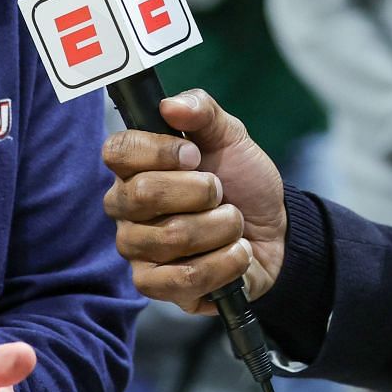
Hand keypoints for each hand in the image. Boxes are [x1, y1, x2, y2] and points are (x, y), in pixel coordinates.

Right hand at [102, 89, 286, 311]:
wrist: (274, 230)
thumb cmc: (242, 181)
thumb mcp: (231, 136)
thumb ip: (203, 111)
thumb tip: (171, 105)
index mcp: (135, 166)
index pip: (117, 151)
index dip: (158, 151)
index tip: (195, 155)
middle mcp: (127, 209)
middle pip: (141, 195)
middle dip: (201, 190)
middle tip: (222, 191)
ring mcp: (138, 250)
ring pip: (170, 238)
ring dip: (221, 227)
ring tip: (234, 223)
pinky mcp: (158, 286)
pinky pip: (183, 279)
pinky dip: (224, 263)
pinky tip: (236, 253)